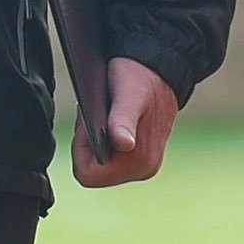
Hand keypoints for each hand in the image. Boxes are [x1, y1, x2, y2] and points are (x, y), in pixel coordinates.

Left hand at [72, 58, 179, 189]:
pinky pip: (109, 157)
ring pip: (99, 164)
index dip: (82, 149)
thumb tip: (124, 143)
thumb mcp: (128, 94)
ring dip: (95, 141)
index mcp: (139, 162)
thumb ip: (122, 120)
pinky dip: (104, 139)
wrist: (161, 69)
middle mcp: (143, 169)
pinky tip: (111, 120)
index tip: (92, 125)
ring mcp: (143, 165)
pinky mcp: (141, 158)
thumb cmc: (142, 77)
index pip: (88, 175)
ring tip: (107, 115)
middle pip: (93, 171)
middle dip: (88, 145)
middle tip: (100, 116)